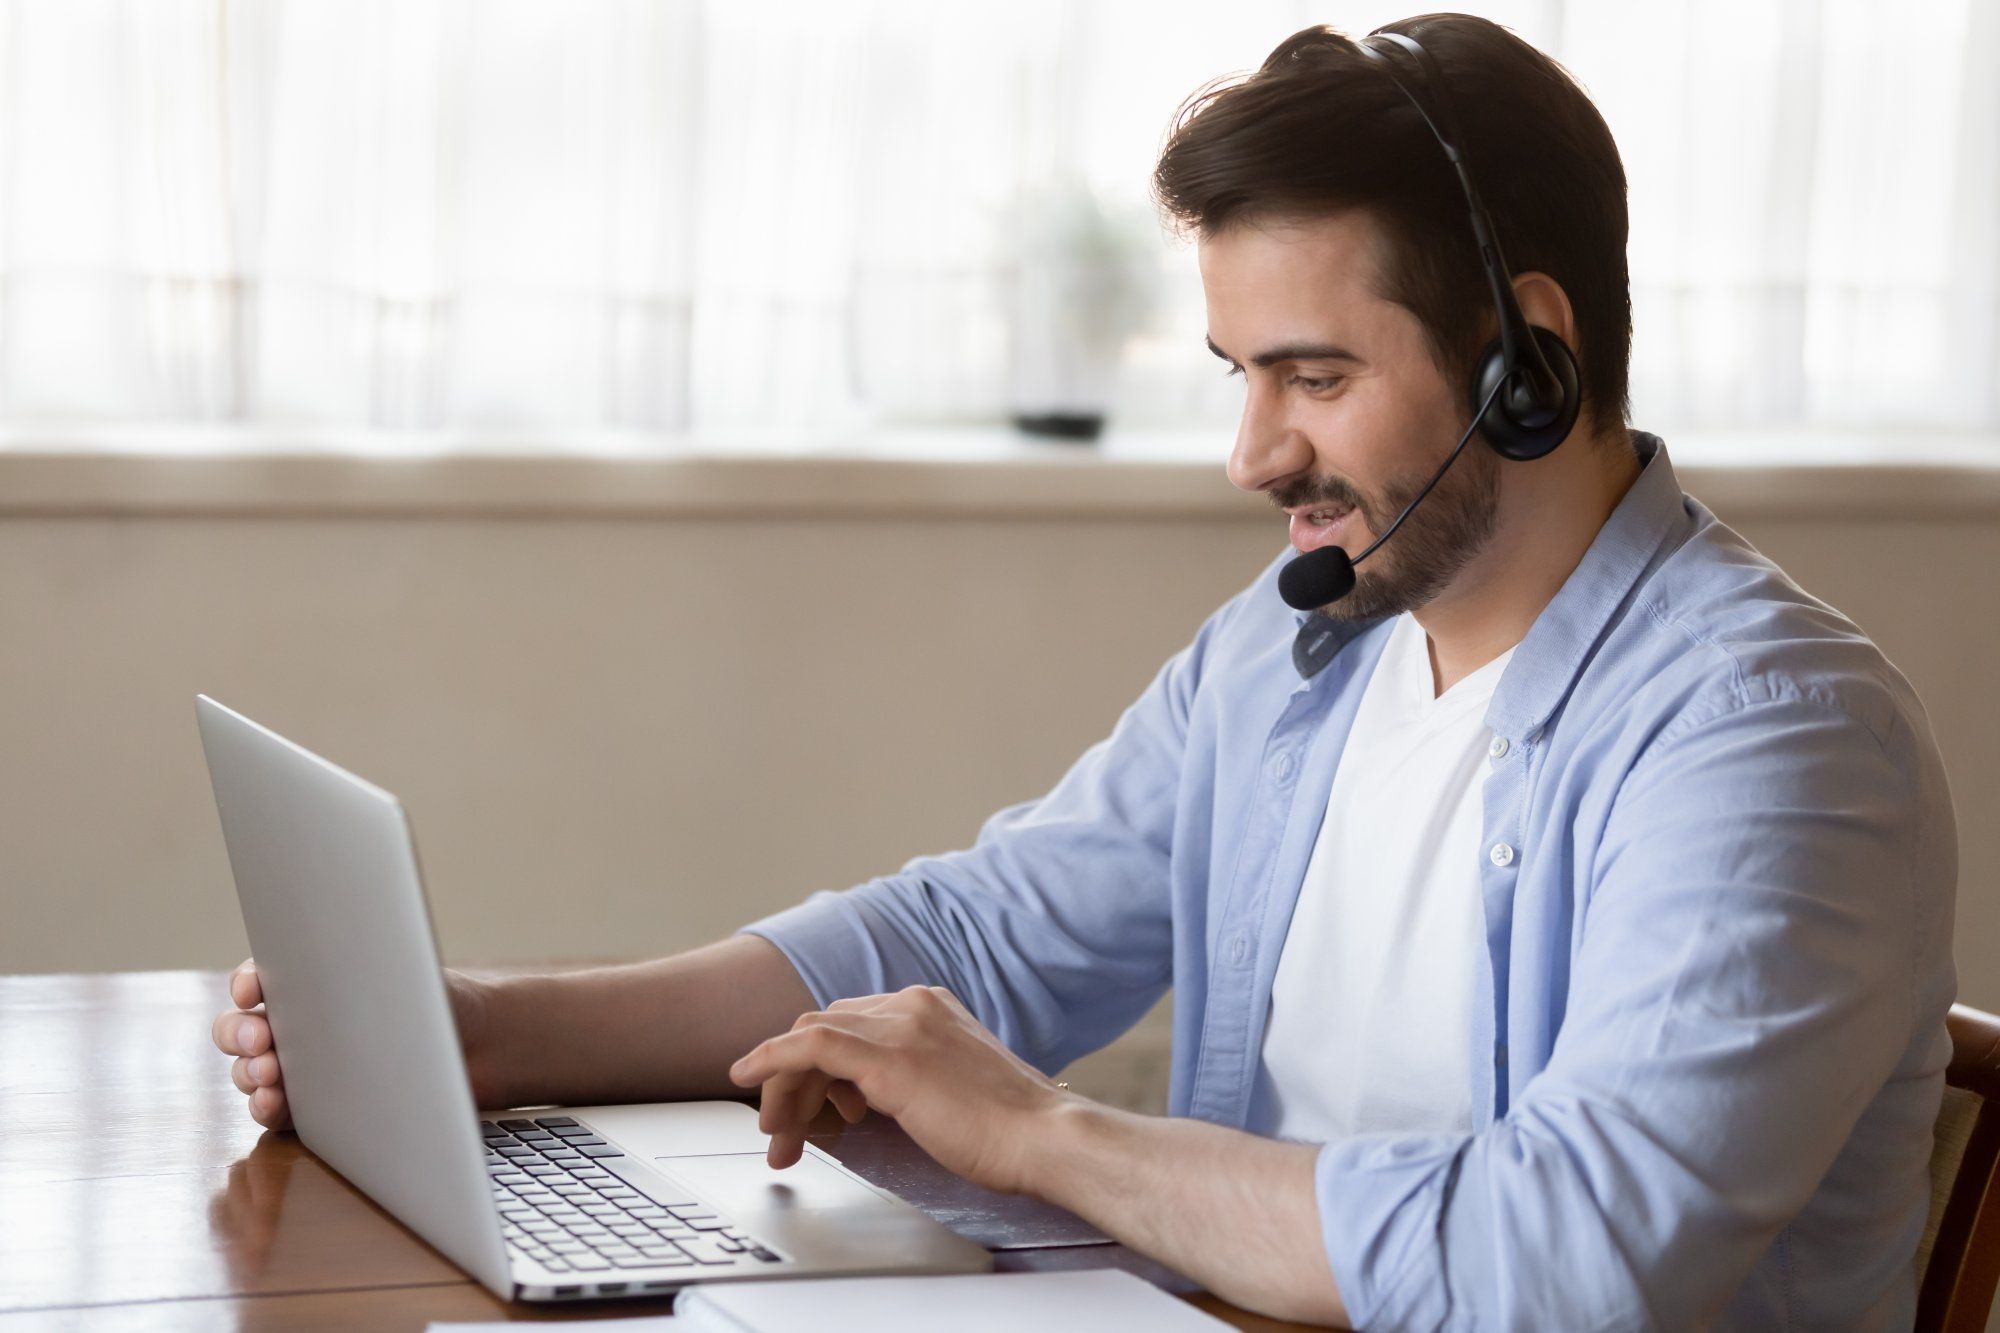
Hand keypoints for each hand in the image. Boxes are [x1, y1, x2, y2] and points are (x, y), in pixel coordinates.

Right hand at [211, 957, 492, 1129]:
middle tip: (262, 1041)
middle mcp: (300, 1023)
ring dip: (249, 1074)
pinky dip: (265, 1107)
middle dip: (241, 1033)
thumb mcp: (408, 974)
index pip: (262, 977)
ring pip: (251, 1071)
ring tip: (270, 1075)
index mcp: (314, 981)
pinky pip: (275, 1111)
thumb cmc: (442, 1001)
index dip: (248, 982)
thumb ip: (370, 969)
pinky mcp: (314, 1109)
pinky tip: (272, 1103)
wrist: (479, 1049)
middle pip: (242, 1027)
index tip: (252, 990)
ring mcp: (303, 1068)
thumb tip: (338, 966)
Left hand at [729, 984, 1070, 1194]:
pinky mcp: (888, 1058)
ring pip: (811, 1038)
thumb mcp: (955, 1089)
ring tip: (779, 1138)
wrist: (1044, 1137)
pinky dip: (770, 1058)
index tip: (815, 1112)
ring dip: (784, 1087)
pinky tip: (746, 1075)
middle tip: (783, 1133)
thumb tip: (870, 1100)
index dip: (820, 1069)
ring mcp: (901, 1026)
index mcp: (931, 1007)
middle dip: (794, 1081)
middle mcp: (913, 1005)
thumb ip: (915, 1079)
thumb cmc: (1011, 1130)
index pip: (852, 1024)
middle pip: (826, 1028)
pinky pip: (809, 1046)